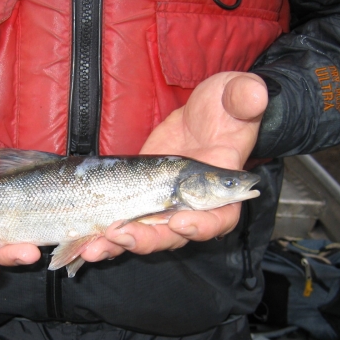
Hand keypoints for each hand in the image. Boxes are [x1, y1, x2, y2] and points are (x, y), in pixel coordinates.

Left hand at [79, 71, 267, 261]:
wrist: (201, 116)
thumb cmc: (225, 106)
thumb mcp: (237, 95)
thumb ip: (244, 97)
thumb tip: (255, 93)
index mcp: (222, 191)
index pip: (219, 219)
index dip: (201, 226)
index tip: (179, 222)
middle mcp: (193, 208)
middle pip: (173, 236)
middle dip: (147, 239)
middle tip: (121, 234)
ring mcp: (164, 209)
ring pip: (144, 236)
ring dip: (118, 244)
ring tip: (94, 247)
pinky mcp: (139, 203)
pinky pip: (123, 225)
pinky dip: (103, 237)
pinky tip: (84, 243)